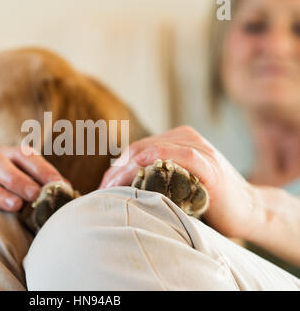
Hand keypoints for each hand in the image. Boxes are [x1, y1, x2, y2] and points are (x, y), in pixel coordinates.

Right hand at [0, 146, 66, 211]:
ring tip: (15, 205)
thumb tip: (69, 192)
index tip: (58, 184)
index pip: (26, 156)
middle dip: (19, 179)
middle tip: (35, 194)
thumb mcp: (30, 184)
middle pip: (0, 164)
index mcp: (11, 156)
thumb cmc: (15, 192)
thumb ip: (45, 185)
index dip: (42, 168)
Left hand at [100, 126, 256, 238]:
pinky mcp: (209, 163)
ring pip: (153, 150)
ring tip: (112, 189)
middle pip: (138, 150)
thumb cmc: (208, 200)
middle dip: (116, 171)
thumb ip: (154, 178)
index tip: (102, 188)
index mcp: (174, 140)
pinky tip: (144, 165)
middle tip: (101, 192)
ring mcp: (198, 148)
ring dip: (129, 168)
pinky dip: (162, 157)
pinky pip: (183, 155)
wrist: (249, 210)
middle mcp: (184, 138)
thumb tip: (118, 189)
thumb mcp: (176, 183)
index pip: (134, 150)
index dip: (115, 168)